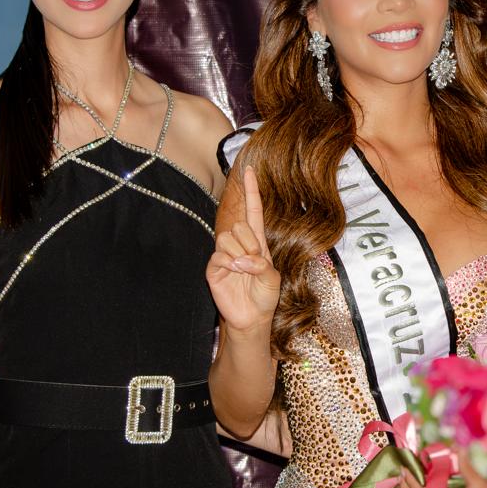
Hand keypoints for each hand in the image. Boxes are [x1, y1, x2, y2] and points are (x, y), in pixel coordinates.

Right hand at [206, 166, 280, 332]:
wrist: (252, 317)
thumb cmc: (264, 296)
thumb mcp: (272, 279)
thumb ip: (262, 265)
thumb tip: (242, 259)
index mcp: (257, 242)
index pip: (252, 211)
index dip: (251, 190)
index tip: (249, 169)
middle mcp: (239, 244)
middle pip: (239, 225)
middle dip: (250, 243)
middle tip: (255, 262)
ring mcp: (225, 255)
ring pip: (227, 237)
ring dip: (241, 254)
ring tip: (244, 270)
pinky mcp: (214, 267)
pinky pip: (218, 255)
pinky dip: (230, 264)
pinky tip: (234, 273)